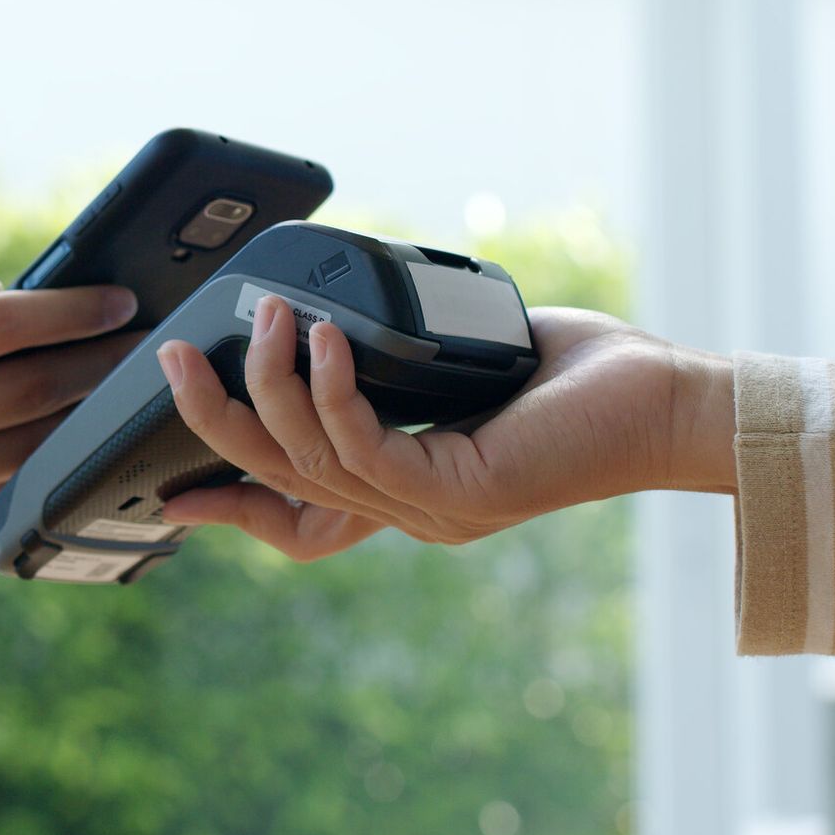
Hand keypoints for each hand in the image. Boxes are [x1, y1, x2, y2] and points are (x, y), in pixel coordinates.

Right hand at [0, 281, 139, 577]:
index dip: (68, 309)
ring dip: (82, 412)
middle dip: (98, 360)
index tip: (116, 297)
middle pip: (31, 389)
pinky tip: (61, 424)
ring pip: (26, 444)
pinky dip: (33, 450)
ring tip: (120, 381)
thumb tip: (0, 296)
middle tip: (145, 338)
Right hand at [155, 300, 736, 560]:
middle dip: (210, 417)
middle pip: (273, 477)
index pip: (292, 519)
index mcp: (402, 487)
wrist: (667, 403)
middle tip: (172, 356)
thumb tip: (327, 325)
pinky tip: (325, 336)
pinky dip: (331, 387)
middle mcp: (407, 512)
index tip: (167, 490)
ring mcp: (428, 511)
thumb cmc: (576, 375)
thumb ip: (391, 365)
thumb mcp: (455, 366)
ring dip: (270, 379)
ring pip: (305, 457)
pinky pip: (361, 446)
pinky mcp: (457, 495)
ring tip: (264, 315)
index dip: (226, 504)